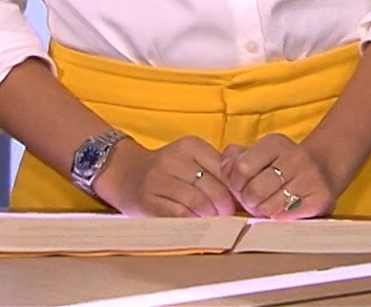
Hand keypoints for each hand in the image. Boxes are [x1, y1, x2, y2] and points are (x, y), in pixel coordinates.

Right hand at [94, 135, 238, 216]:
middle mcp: (173, 159)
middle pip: (213, 188)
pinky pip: (179, 215)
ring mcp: (158, 180)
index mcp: (190, 146)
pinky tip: (196, 224)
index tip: (241, 200)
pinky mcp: (148, 201)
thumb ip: (217, 168)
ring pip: (198, 203)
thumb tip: (246, 189)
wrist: (125, 174)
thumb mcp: (191, 159)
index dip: (236, 188)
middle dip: (225, 206)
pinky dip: (193, 223)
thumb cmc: (168, 171)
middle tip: (228, 215)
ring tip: (212, 220)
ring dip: (210, 217)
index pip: (224, 169)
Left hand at [220, 134, 339, 219]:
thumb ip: (237, 158)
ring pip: (268, 207)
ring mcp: (310, 177)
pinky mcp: (321, 197)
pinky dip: (279, 217)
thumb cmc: (282, 166)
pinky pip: (286, 216)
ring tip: (269, 205)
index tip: (242, 186)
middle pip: (254, 190)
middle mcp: (296, 156)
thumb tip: (223, 167)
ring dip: (264, 211)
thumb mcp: (260, 155)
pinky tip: (283, 210)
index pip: (241, 167)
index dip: (236, 183)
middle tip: (255, 201)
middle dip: (249, 201)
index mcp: (276, 143)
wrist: (324, 169)